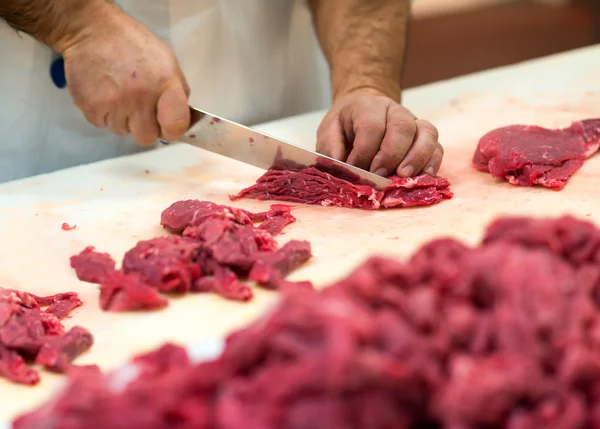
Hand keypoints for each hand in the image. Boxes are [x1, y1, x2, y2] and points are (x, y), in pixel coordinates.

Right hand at [60, 3, 189, 144]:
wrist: (90, 30)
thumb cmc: (132, 44)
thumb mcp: (167, 61)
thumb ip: (177, 92)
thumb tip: (180, 120)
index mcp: (164, 84)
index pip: (176, 126)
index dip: (172, 131)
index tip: (167, 126)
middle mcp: (140, 97)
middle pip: (147, 137)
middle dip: (144, 127)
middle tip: (139, 108)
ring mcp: (114, 104)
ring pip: (123, 132)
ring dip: (122, 119)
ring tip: (118, 94)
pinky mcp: (91, 107)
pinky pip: (102, 125)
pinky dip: (104, 114)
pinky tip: (104, 93)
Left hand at [316, 89, 443, 176]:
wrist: (361, 112)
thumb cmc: (345, 126)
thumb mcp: (329, 132)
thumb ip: (331, 148)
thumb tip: (342, 169)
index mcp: (368, 106)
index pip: (372, 127)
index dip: (364, 152)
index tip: (356, 170)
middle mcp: (395, 111)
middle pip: (402, 127)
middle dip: (391, 155)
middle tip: (380, 175)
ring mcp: (414, 122)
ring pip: (426, 133)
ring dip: (417, 157)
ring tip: (405, 176)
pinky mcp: (424, 137)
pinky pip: (437, 146)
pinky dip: (433, 161)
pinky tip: (425, 176)